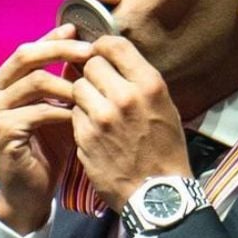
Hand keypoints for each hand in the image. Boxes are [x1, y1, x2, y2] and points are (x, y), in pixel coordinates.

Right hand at [0, 24, 92, 233]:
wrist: (31, 190)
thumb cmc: (49, 146)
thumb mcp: (60, 106)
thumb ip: (67, 79)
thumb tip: (91, 46)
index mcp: (1, 80)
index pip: (30, 48)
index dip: (56, 37)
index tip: (84, 32)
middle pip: (27, 55)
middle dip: (62, 50)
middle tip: (92, 52)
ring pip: (36, 81)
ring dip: (69, 83)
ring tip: (93, 88)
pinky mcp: (2, 130)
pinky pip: (39, 110)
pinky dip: (64, 111)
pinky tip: (83, 116)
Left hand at [71, 36, 192, 211]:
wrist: (157, 193)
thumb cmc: (165, 149)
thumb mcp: (164, 106)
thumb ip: (138, 80)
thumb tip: (114, 58)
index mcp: (149, 85)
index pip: (114, 44)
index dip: (103, 47)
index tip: (102, 55)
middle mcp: (125, 96)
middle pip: (91, 63)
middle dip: (92, 72)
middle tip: (99, 86)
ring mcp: (102, 117)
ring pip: (77, 87)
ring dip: (83, 95)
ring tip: (97, 109)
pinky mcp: (85, 137)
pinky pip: (73, 113)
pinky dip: (80, 118)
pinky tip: (93, 129)